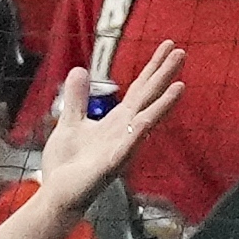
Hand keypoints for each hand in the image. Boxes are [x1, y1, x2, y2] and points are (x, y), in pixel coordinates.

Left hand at [27, 39, 187, 202]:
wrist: (57, 193)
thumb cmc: (67, 163)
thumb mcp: (70, 122)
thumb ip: (77, 98)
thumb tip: (80, 69)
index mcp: (116, 120)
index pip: (140, 89)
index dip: (153, 67)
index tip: (168, 45)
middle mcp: (124, 131)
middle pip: (147, 99)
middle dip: (164, 77)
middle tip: (182, 52)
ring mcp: (120, 148)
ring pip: (145, 122)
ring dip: (162, 105)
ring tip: (180, 86)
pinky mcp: (109, 166)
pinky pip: (126, 149)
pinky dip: (136, 135)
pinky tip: (146, 121)